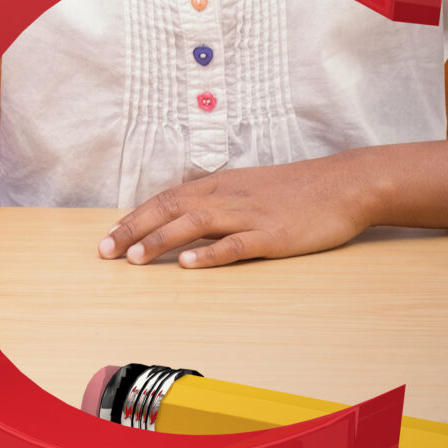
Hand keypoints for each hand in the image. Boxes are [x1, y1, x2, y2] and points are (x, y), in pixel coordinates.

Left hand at [100, 154, 381, 268]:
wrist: (343, 184)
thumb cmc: (295, 189)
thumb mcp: (247, 187)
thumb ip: (216, 201)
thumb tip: (185, 218)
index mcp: (218, 185)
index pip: (164, 200)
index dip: (133, 218)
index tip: (108, 236)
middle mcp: (226, 197)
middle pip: (169, 210)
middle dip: (133, 230)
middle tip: (104, 251)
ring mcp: (249, 215)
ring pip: (195, 224)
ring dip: (161, 240)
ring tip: (134, 259)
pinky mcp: (272, 235)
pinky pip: (236, 244)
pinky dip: (209, 253)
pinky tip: (188, 263)